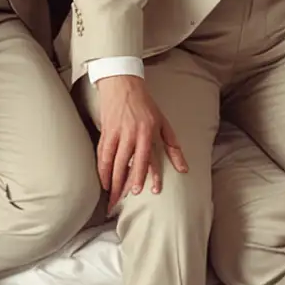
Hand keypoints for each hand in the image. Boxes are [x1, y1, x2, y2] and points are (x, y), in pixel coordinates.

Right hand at [94, 74, 188, 210]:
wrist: (123, 84)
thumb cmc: (146, 105)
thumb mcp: (163, 123)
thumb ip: (173, 147)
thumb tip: (184, 169)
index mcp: (147, 131)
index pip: (146, 158)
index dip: (145, 175)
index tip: (146, 191)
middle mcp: (130, 133)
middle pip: (125, 162)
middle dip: (124, 183)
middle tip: (122, 201)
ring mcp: (115, 132)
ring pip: (111, 160)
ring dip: (111, 180)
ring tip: (112, 197)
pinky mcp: (105, 132)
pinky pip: (101, 154)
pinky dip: (101, 169)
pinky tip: (103, 182)